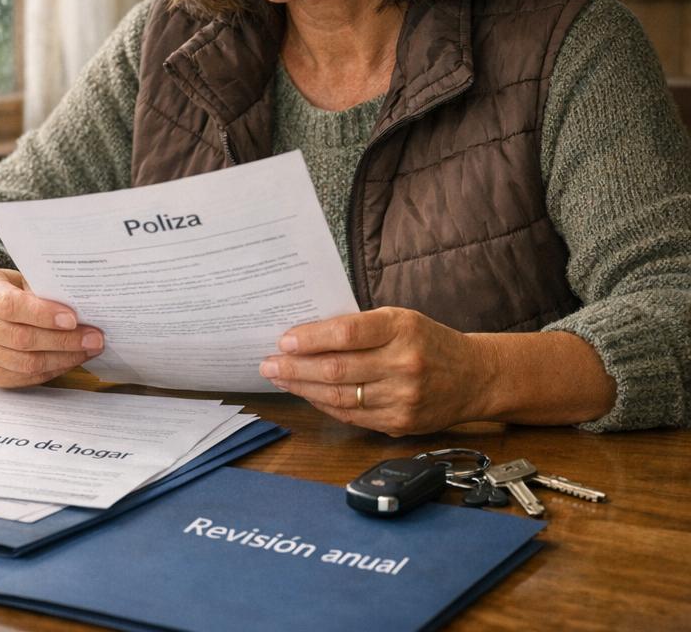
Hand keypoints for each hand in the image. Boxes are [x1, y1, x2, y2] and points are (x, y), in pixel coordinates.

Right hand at [0, 268, 103, 387]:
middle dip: (63, 340)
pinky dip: (50, 371)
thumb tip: (82, 306)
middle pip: (20, 338)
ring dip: (62, 358)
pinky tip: (70, 360)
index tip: (74, 319)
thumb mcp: (22, 276)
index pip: (10, 305)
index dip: (43, 314)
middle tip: (95, 338)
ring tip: (88, 350)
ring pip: (24, 363)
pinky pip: (21, 378)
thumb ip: (43, 288)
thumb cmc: (12, 287)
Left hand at [258, 307, 490, 435]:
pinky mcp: (400, 424)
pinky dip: (324, 405)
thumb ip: (359, 327)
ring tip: (279, 379)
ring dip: (303, 388)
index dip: (310, 338)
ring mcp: (402, 398)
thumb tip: (306, 336)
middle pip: (337, 369)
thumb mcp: (400, 319)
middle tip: (268, 364)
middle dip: (295, 367)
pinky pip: (352, 416)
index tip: (284, 340)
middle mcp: (403, 364)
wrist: (475, 377)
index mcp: (401, 329)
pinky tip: (307, 394)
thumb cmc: (428, 341)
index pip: (346, 333)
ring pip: (340, 396)